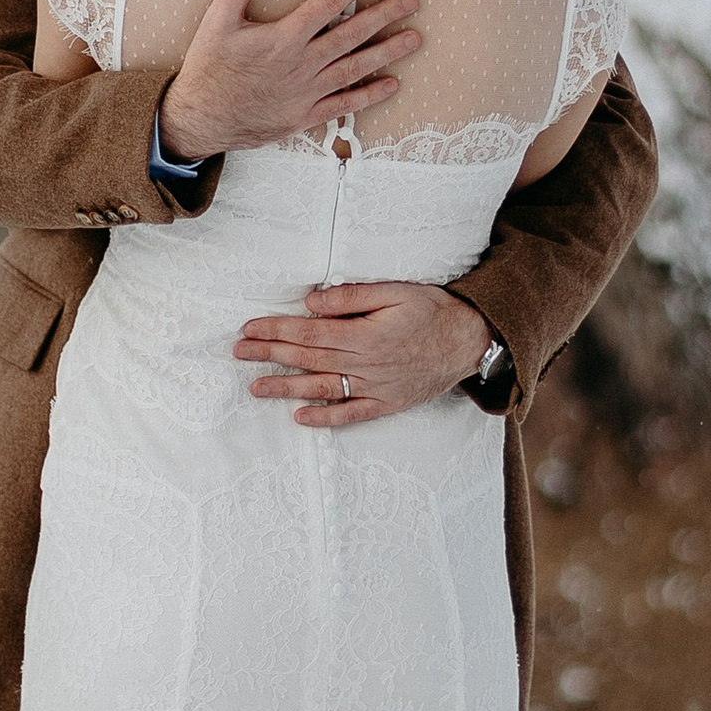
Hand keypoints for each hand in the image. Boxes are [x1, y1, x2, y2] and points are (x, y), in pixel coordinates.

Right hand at [159, 0, 421, 162]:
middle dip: (384, 15)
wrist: (200, 119)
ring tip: (414, 38)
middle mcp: (302, 64)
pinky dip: (369, 95)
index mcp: (284, 37)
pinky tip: (391, 84)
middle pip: (352, 34)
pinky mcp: (305, 116)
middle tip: (412, 1)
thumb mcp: (217, 19)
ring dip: (387, 53)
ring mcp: (307, 93)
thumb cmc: (208, 68)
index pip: (329, 3)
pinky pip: (345, 105)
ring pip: (356, 68)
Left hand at [235, 282, 491, 428]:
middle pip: (308, 358)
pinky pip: (351, 415)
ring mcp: (376, 387)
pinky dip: (325, 419)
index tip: (251, 328)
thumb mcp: (395, 291)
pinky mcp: (387, 403)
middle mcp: (366, 364)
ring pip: (322, 389)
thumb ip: (352, 297)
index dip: (277, 329)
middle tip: (240, 352)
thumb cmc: (432, 310)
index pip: (310, 331)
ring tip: (255, 387)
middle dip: (270, 354)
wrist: (471, 341)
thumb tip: (311, 302)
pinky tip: (300, 418)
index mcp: (366, 334)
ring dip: (286, 388)